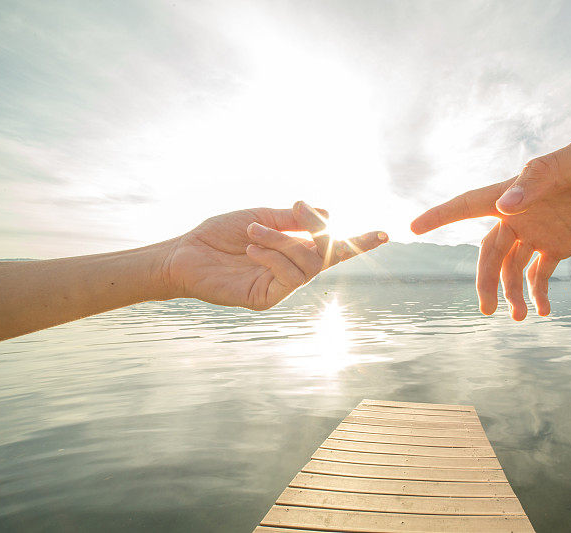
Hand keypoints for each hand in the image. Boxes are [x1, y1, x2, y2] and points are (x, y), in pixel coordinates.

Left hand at [162, 202, 386, 309]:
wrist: (184, 254)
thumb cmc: (219, 235)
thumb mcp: (260, 216)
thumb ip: (293, 219)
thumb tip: (330, 213)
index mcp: (294, 250)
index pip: (333, 248)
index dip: (361, 243)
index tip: (387, 234)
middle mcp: (292, 270)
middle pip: (327, 254)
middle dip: (317, 228)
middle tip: (297, 208)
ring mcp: (280, 286)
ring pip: (308, 264)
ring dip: (283, 240)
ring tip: (253, 229)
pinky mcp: (266, 299)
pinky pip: (288, 277)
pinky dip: (273, 255)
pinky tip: (251, 247)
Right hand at [411, 136, 570, 319]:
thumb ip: (544, 176)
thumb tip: (505, 206)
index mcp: (520, 190)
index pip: (471, 203)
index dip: (440, 216)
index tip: (412, 228)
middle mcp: (523, 212)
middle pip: (490, 251)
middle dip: (485, 281)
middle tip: (488, 310)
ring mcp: (541, 230)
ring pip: (511, 267)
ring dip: (511, 292)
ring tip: (519, 318)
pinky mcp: (561, 245)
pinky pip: (539, 273)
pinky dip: (536, 293)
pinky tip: (542, 311)